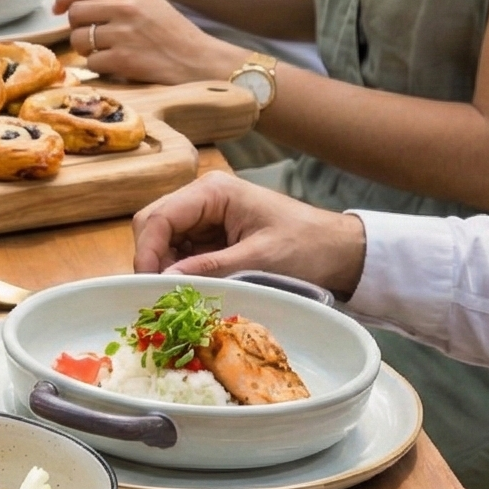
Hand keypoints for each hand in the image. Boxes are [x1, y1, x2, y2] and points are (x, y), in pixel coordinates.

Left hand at [54, 0, 234, 85]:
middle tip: (92, 37)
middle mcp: (126, 5)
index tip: (58, 9)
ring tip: (105, 51)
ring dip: (85, 49)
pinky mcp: (122, 59)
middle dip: (78, 27)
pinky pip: (90, 62)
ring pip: (78, 39)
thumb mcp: (148, 1)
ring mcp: (123, 32)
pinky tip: (117, 65)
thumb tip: (74, 1)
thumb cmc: (171, 32)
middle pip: (75, 13)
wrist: (199, 60)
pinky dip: (99, 67)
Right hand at [132, 172, 367, 294]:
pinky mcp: (211, 238)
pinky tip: (188, 291)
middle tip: (158, 294)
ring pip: (163, 243)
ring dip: (164, 270)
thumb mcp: (259, 258)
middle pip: (154, 227)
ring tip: (175, 296)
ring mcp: (205, 218)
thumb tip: (165, 280)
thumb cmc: (308, 246)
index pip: (159, 217)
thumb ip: (210, 268)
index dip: (147, 252)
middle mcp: (202, 199)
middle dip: (151, 260)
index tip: (147, 285)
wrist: (341, 252)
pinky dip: (179, 274)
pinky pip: (180, 255)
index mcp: (213, 191)